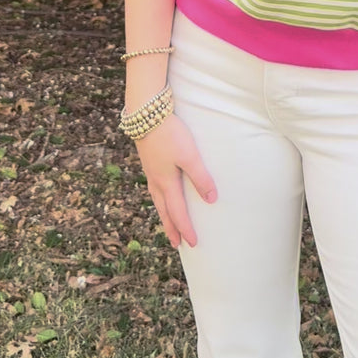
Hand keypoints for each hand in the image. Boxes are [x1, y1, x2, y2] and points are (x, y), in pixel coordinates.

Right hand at [135, 112, 216, 247]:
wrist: (146, 113)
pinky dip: (159, 198)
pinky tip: (161, 192)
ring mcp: (150, 171)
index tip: (193, 244)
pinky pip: (154, 188)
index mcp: (166, 182)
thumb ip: (200, 177)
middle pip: (164, 210)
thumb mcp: (189, 156)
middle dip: (171, 227)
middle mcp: (156, 180)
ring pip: (157, 199)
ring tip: (168, 223)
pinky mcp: (149, 161)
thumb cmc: (170, 134)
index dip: (186, 229)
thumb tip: (211, 200)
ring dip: (164, 214)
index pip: (178, 212)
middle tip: (176, 243)